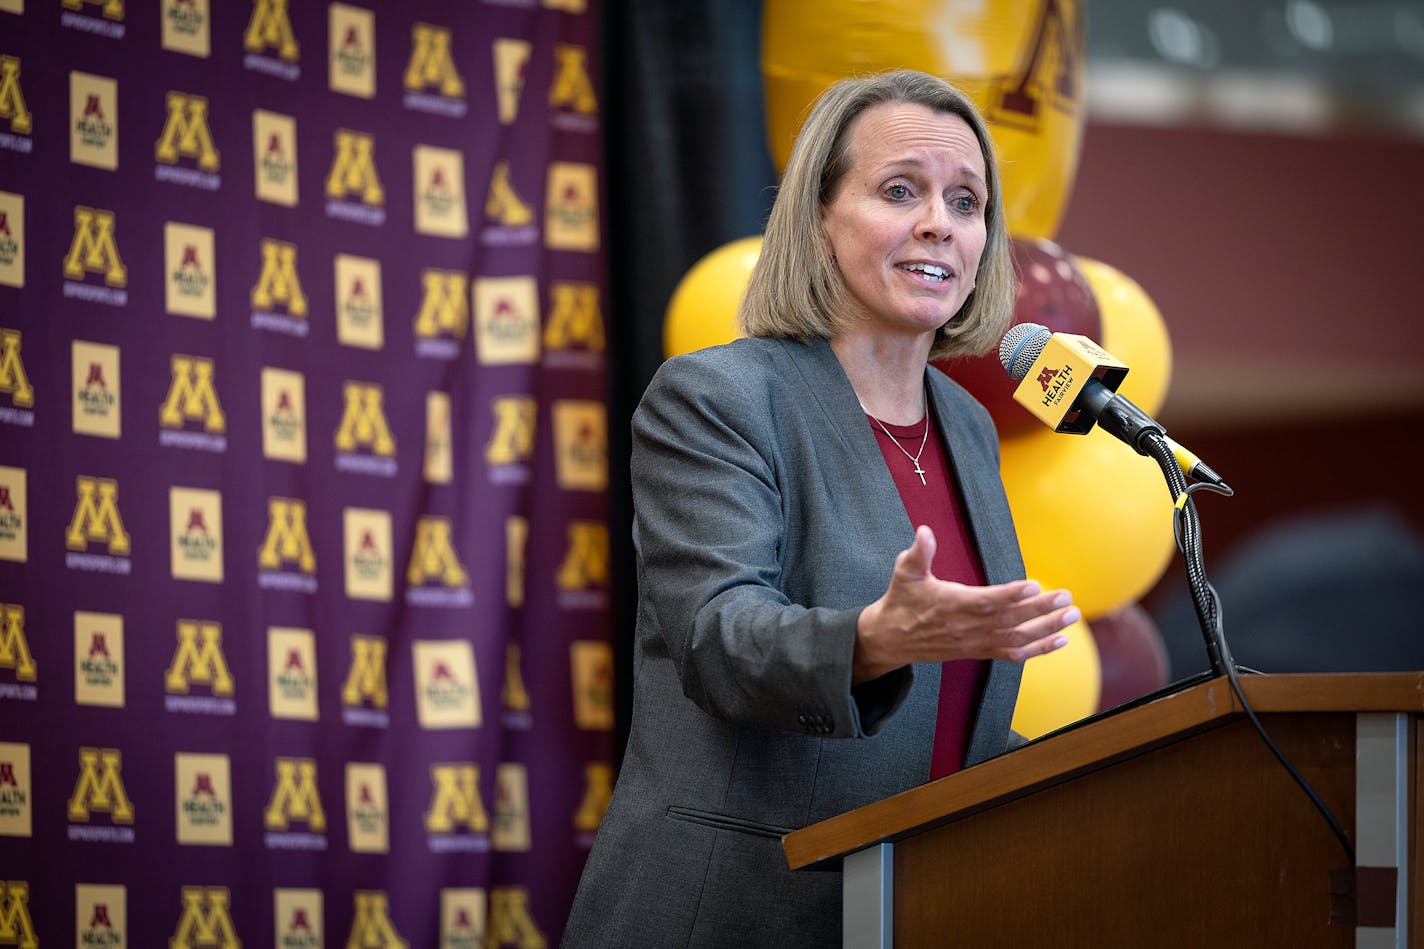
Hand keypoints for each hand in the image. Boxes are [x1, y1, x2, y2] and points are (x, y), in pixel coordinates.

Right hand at [852, 525, 1078, 682]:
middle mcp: (967, 627)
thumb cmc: (902, 601)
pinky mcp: (979, 652)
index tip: (1034, 585)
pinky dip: (1038, 649)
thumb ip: (918, 553)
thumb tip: (924, 531)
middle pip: (1010, 620)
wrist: (891, 639)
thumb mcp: (905, 573)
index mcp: (952, 605)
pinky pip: (1013, 654)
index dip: (1011, 595)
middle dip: (1041, 610)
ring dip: (1047, 629)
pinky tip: (1060, 641)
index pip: (987, 601)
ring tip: (1072, 616)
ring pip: (1016, 638)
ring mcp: (975, 642)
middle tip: (1066, 597)